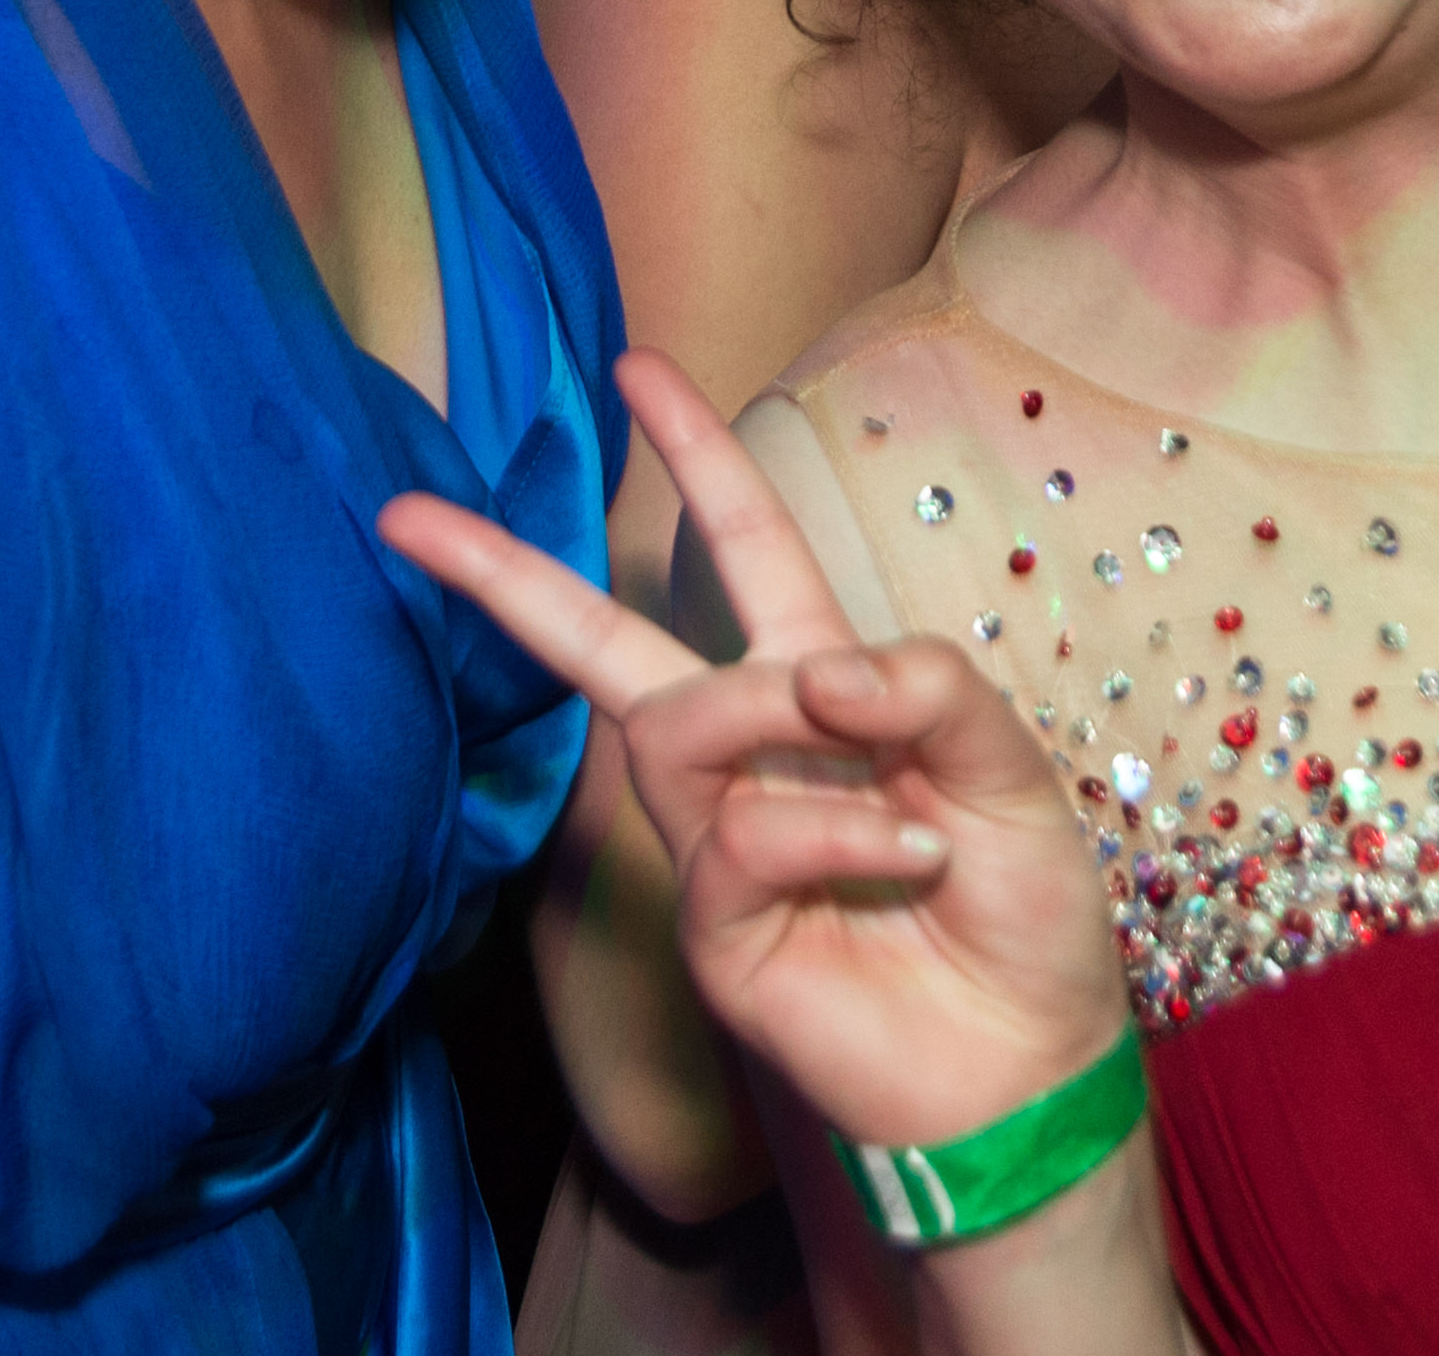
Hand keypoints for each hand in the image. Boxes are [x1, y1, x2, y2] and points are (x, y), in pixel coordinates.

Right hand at [380, 351, 1134, 1153]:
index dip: (697, 460)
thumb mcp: (1012, 770)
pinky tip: (904, 856)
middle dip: (508, 575)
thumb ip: (931, 689)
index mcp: (825, 688)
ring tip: (906, 808)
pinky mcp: (714, 929)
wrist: (1030, 1067)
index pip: (744, 550)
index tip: (637, 371)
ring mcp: (720, 843)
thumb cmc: (1023, 915)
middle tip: (408, 516)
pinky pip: (734, 836)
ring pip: (679, 727)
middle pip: (606, 644)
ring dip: (785, 734)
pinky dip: (829, 830)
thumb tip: (813, 665)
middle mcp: (753, 753)